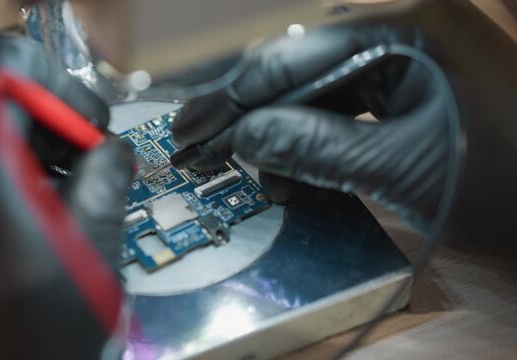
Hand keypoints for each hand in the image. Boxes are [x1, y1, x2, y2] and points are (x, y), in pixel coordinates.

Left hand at [0, 36, 133, 358]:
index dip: (61, 83)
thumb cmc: (26, 338)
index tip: (91, 128)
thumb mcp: (89, 255)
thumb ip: (106, 182)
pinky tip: (24, 230)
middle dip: (50, 130)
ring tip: (63, 208)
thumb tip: (112, 151)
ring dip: (24, 160)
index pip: (7, 63)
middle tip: (93, 170)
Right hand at [173, 0, 516, 241]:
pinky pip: (340, 105)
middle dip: (247, 113)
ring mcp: (403, 54)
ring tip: (251, 172)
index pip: (293, 57)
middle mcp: (400, 27)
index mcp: (405, 26)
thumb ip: (314, 149)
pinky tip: (291, 171)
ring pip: (314, 88)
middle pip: (298, 67)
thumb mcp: (400, 170)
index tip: (190, 133)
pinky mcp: (405, 83)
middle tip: (196, 145)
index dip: (234, 100)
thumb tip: (240, 138)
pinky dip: (310, 139)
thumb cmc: (504, 184)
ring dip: (278, 132)